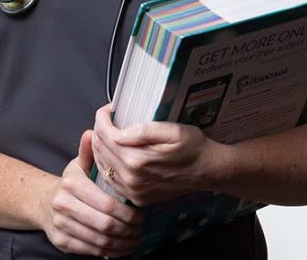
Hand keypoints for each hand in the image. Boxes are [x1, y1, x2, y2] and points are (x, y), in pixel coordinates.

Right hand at [38, 129, 143, 256]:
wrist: (43, 203)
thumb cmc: (69, 183)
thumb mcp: (77, 165)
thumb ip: (88, 151)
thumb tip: (92, 132)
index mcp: (71, 184)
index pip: (107, 204)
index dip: (127, 213)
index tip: (140, 215)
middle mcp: (63, 205)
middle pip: (105, 225)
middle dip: (128, 230)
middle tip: (140, 229)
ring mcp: (61, 225)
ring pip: (100, 241)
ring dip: (122, 243)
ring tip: (135, 238)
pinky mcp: (62, 242)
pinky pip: (91, 251)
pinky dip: (110, 253)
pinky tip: (121, 248)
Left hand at [92, 103, 210, 206]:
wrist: (207, 171)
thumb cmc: (192, 147)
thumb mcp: (172, 130)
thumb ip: (142, 130)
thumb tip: (117, 132)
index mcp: (137, 159)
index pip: (104, 134)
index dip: (102, 117)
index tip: (110, 109)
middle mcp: (131, 177)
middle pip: (99, 149)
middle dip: (100, 129)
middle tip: (110, 119)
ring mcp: (132, 190)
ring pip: (101, 164)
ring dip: (101, 146)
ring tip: (110, 133)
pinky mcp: (135, 197)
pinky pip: (110, 179)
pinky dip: (107, 163)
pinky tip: (114, 153)